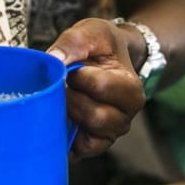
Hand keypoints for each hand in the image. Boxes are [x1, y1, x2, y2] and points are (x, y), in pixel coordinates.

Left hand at [49, 18, 145, 156]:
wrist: (105, 59)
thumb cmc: (100, 47)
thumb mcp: (91, 32)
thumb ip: (74, 42)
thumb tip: (53, 60)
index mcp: (130, 88)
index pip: (102, 87)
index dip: (78, 76)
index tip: (72, 67)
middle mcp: (125, 115)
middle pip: (95, 116)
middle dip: (71, 99)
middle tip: (63, 86)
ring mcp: (110, 133)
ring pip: (87, 138)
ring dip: (67, 117)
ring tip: (62, 100)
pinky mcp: (93, 145)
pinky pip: (78, 153)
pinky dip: (64, 139)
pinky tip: (58, 120)